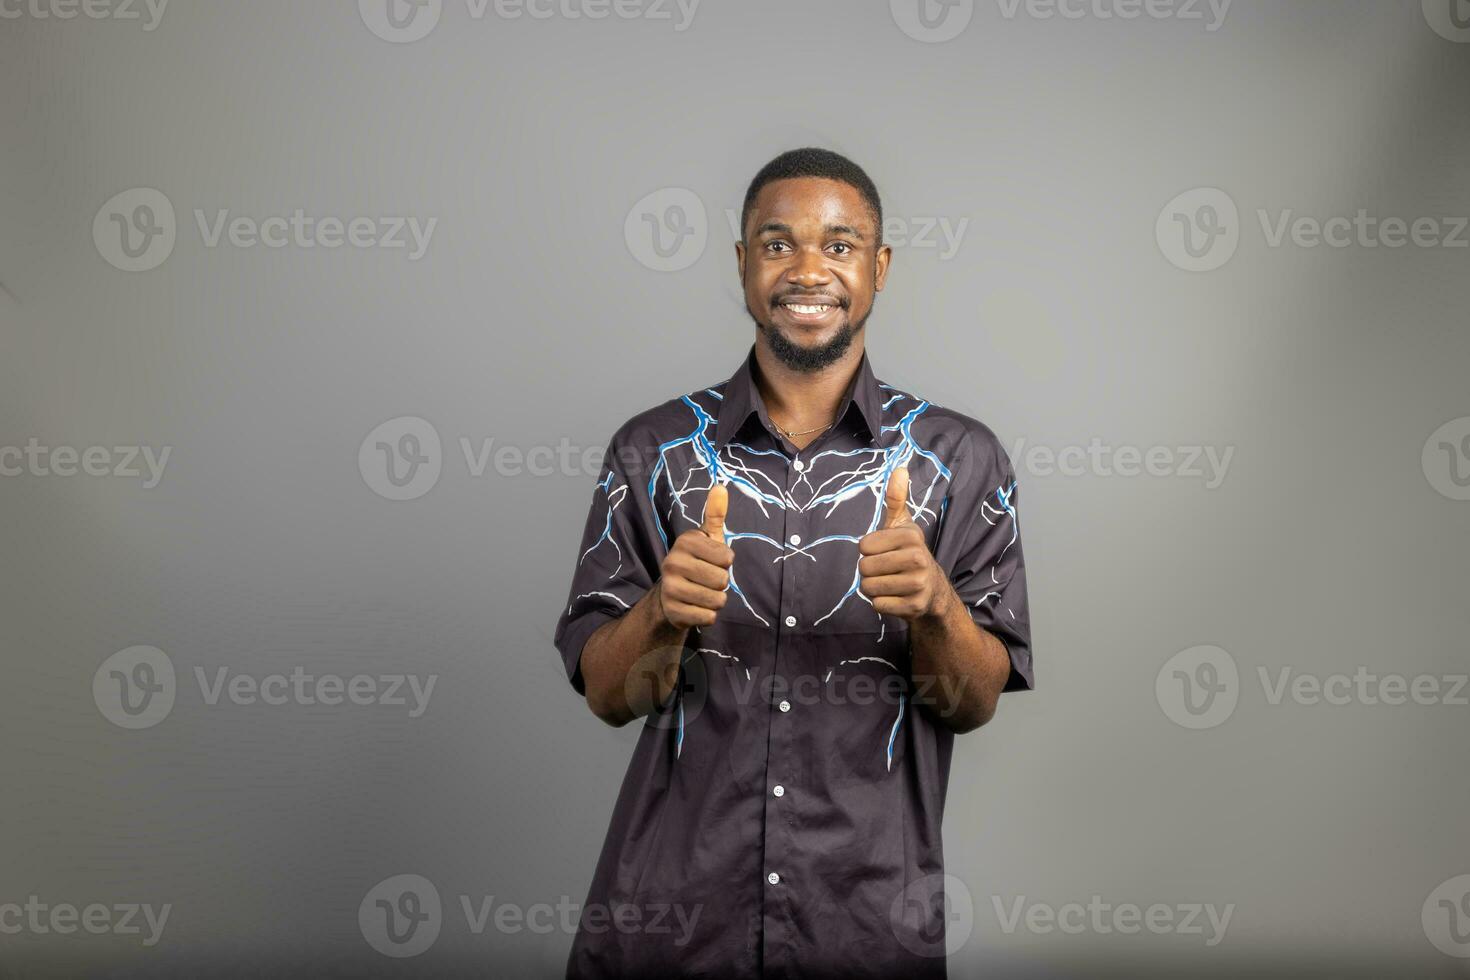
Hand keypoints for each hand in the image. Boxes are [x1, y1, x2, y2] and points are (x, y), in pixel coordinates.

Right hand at [657, 483, 733, 629]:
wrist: (671, 595)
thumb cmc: (698, 562)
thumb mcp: (708, 538)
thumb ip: (716, 514)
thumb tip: (721, 486)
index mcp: (685, 542)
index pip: (727, 558)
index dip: (725, 562)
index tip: (712, 561)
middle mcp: (672, 563)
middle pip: (722, 580)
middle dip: (721, 583)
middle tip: (706, 579)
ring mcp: (670, 588)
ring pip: (717, 600)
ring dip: (716, 600)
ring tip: (703, 593)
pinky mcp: (672, 611)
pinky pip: (708, 617)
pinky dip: (708, 616)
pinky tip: (697, 607)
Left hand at [858, 466, 951, 621]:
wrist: (932, 591)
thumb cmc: (909, 554)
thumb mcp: (902, 525)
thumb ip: (896, 498)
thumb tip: (899, 467)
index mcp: (911, 536)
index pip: (863, 546)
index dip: (868, 551)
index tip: (885, 552)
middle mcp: (918, 558)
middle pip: (864, 568)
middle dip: (869, 571)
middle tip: (886, 570)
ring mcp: (918, 584)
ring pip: (869, 588)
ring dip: (873, 588)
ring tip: (890, 583)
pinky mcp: (914, 606)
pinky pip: (877, 605)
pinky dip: (881, 603)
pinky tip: (895, 597)